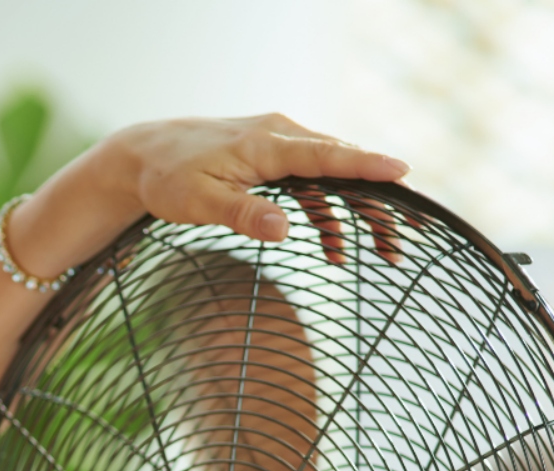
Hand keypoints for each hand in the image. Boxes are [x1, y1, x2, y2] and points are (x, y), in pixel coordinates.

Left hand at [109, 113, 409, 262]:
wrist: (144, 155)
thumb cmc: (168, 178)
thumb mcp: (200, 202)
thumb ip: (243, 215)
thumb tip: (284, 230)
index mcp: (266, 144)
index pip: (326, 154)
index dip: (365, 165)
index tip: (402, 171)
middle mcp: (280, 136)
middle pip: (342, 166)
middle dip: (379, 199)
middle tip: (409, 232)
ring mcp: (278, 146)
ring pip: (332, 177)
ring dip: (358, 212)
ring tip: (386, 250)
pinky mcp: (272, 161)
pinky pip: (311, 185)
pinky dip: (325, 215)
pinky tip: (334, 251)